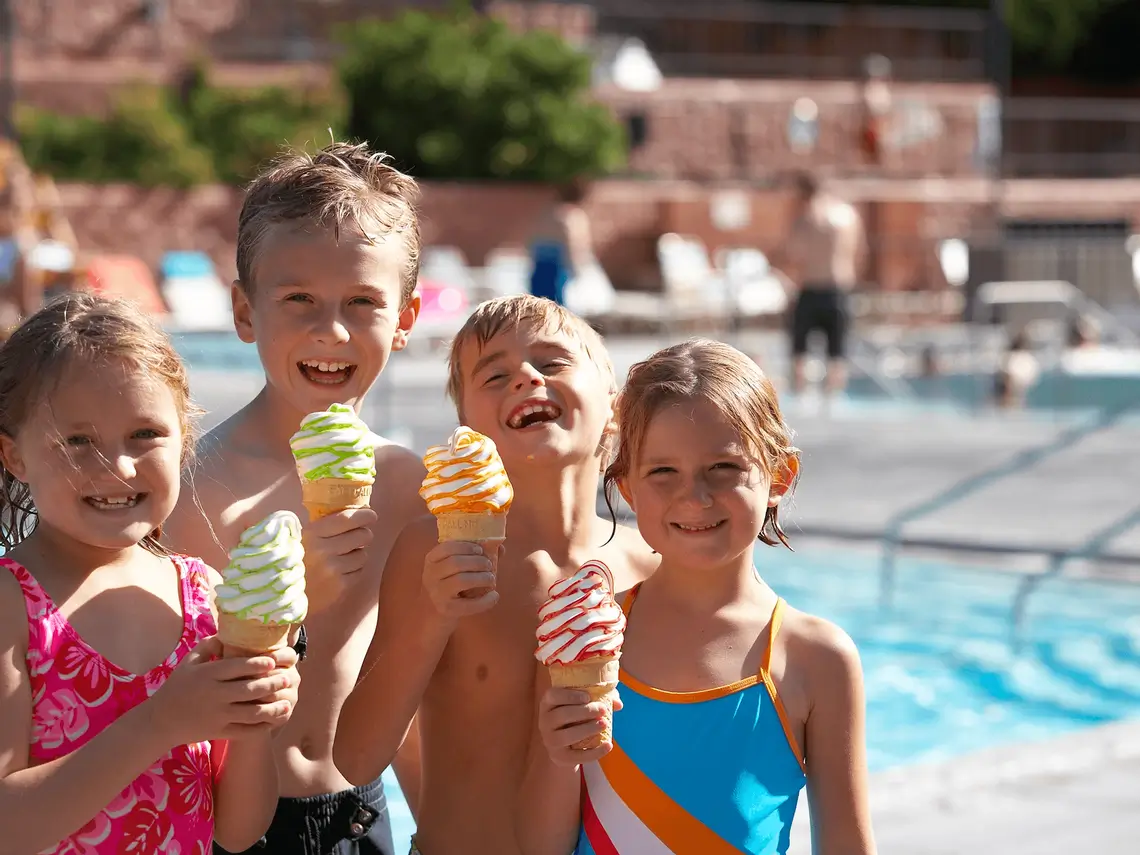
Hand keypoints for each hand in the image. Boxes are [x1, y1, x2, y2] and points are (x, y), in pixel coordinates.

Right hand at [149, 637, 296, 745]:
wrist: (160, 721)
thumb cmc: (177, 686)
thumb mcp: (188, 662)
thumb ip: (209, 645)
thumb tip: (230, 631)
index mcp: (207, 675)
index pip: (236, 667)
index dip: (257, 663)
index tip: (273, 661)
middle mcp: (214, 695)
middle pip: (249, 689)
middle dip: (272, 684)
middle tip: (288, 678)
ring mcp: (218, 716)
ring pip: (251, 713)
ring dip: (272, 708)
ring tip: (288, 702)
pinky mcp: (220, 732)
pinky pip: (246, 731)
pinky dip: (263, 727)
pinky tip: (275, 720)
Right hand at [302, 506, 377, 609]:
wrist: (280, 597)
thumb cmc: (292, 562)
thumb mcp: (299, 538)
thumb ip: (321, 525)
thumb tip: (353, 511)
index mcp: (311, 534)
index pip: (347, 519)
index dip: (364, 515)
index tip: (371, 515)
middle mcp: (323, 551)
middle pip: (362, 536)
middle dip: (364, 534)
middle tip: (360, 535)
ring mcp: (332, 570)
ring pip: (363, 554)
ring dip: (358, 553)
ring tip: (345, 556)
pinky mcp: (339, 587)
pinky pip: (359, 572)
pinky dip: (354, 570)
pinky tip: (341, 570)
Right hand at [422, 540, 498, 619]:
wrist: (434, 614)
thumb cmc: (449, 584)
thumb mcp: (454, 568)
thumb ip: (475, 556)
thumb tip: (501, 547)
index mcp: (431, 560)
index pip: (447, 547)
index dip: (466, 547)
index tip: (480, 550)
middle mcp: (430, 575)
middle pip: (455, 563)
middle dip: (477, 562)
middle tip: (489, 565)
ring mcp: (436, 593)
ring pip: (461, 580)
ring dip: (481, 578)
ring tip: (491, 579)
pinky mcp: (446, 610)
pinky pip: (469, 604)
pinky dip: (485, 600)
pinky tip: (494, 595)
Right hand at [538, 686, 623, 766]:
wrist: (566, 746)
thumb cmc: (575, 717)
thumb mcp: (583, 704)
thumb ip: (601, 697)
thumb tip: (618, 703)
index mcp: (548, 703)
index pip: (553, 696)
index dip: (569, 695)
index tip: (588, 696)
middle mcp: (544, 721)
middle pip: (561, 715)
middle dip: (584, 711)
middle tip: (603, 710)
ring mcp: (550, 740)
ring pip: (566, 736)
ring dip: (587, 729)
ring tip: (604, 724)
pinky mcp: (559, 757)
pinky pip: (577, 756)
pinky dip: (594, 752)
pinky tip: (609, 745)